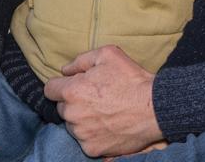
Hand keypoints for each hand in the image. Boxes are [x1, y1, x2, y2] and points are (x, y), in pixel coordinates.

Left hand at [43, 45, 163, 157]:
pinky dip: (93, 134)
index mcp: (72, 91)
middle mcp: (73, 114)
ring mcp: (82, 134)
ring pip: (72, 125)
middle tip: (94, 97)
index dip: (60, 85)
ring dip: (81, 119)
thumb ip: (81, 60)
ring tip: (103, 111)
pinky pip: (85, 140)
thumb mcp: (107, 55)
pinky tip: (108, 125)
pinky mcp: (93, 149)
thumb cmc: (131, 79)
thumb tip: (65, 70)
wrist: (154, 108)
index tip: (72, 85)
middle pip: (61, 108)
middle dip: (73, 101)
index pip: (49, 89)